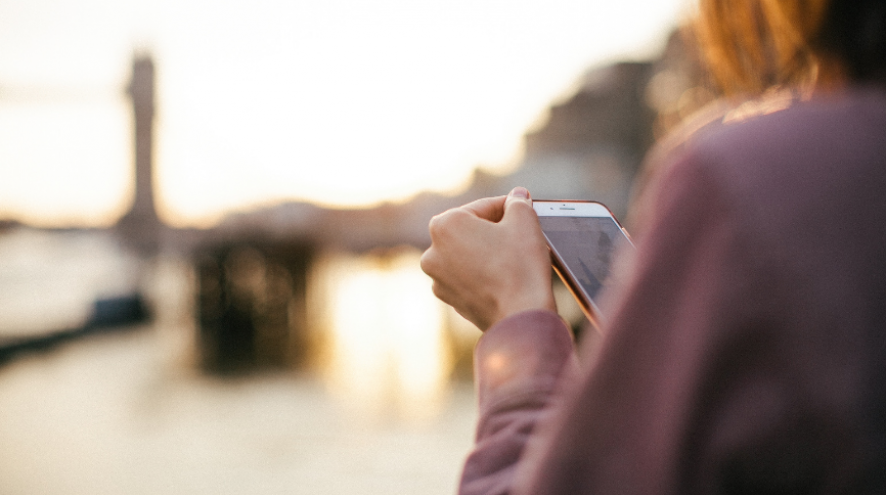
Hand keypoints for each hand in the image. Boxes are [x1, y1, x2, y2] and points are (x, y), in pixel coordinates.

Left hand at [420, 187, 555, 330]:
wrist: (520, 318)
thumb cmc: (520, 267)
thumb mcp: (525, 220)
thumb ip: (519, 202)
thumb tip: (518, 196)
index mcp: (445, 225)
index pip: (484, 207)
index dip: (510, 207)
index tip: (524, 211)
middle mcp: (432, 252)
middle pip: (472, 230)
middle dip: (497, 230)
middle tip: (522, 235)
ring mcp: (439, 279)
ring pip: (470, 254)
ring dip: (490, 252)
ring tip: (516, 257)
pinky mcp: (451, 299)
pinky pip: (469, 277)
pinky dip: (485, 274)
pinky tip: (506, 277)